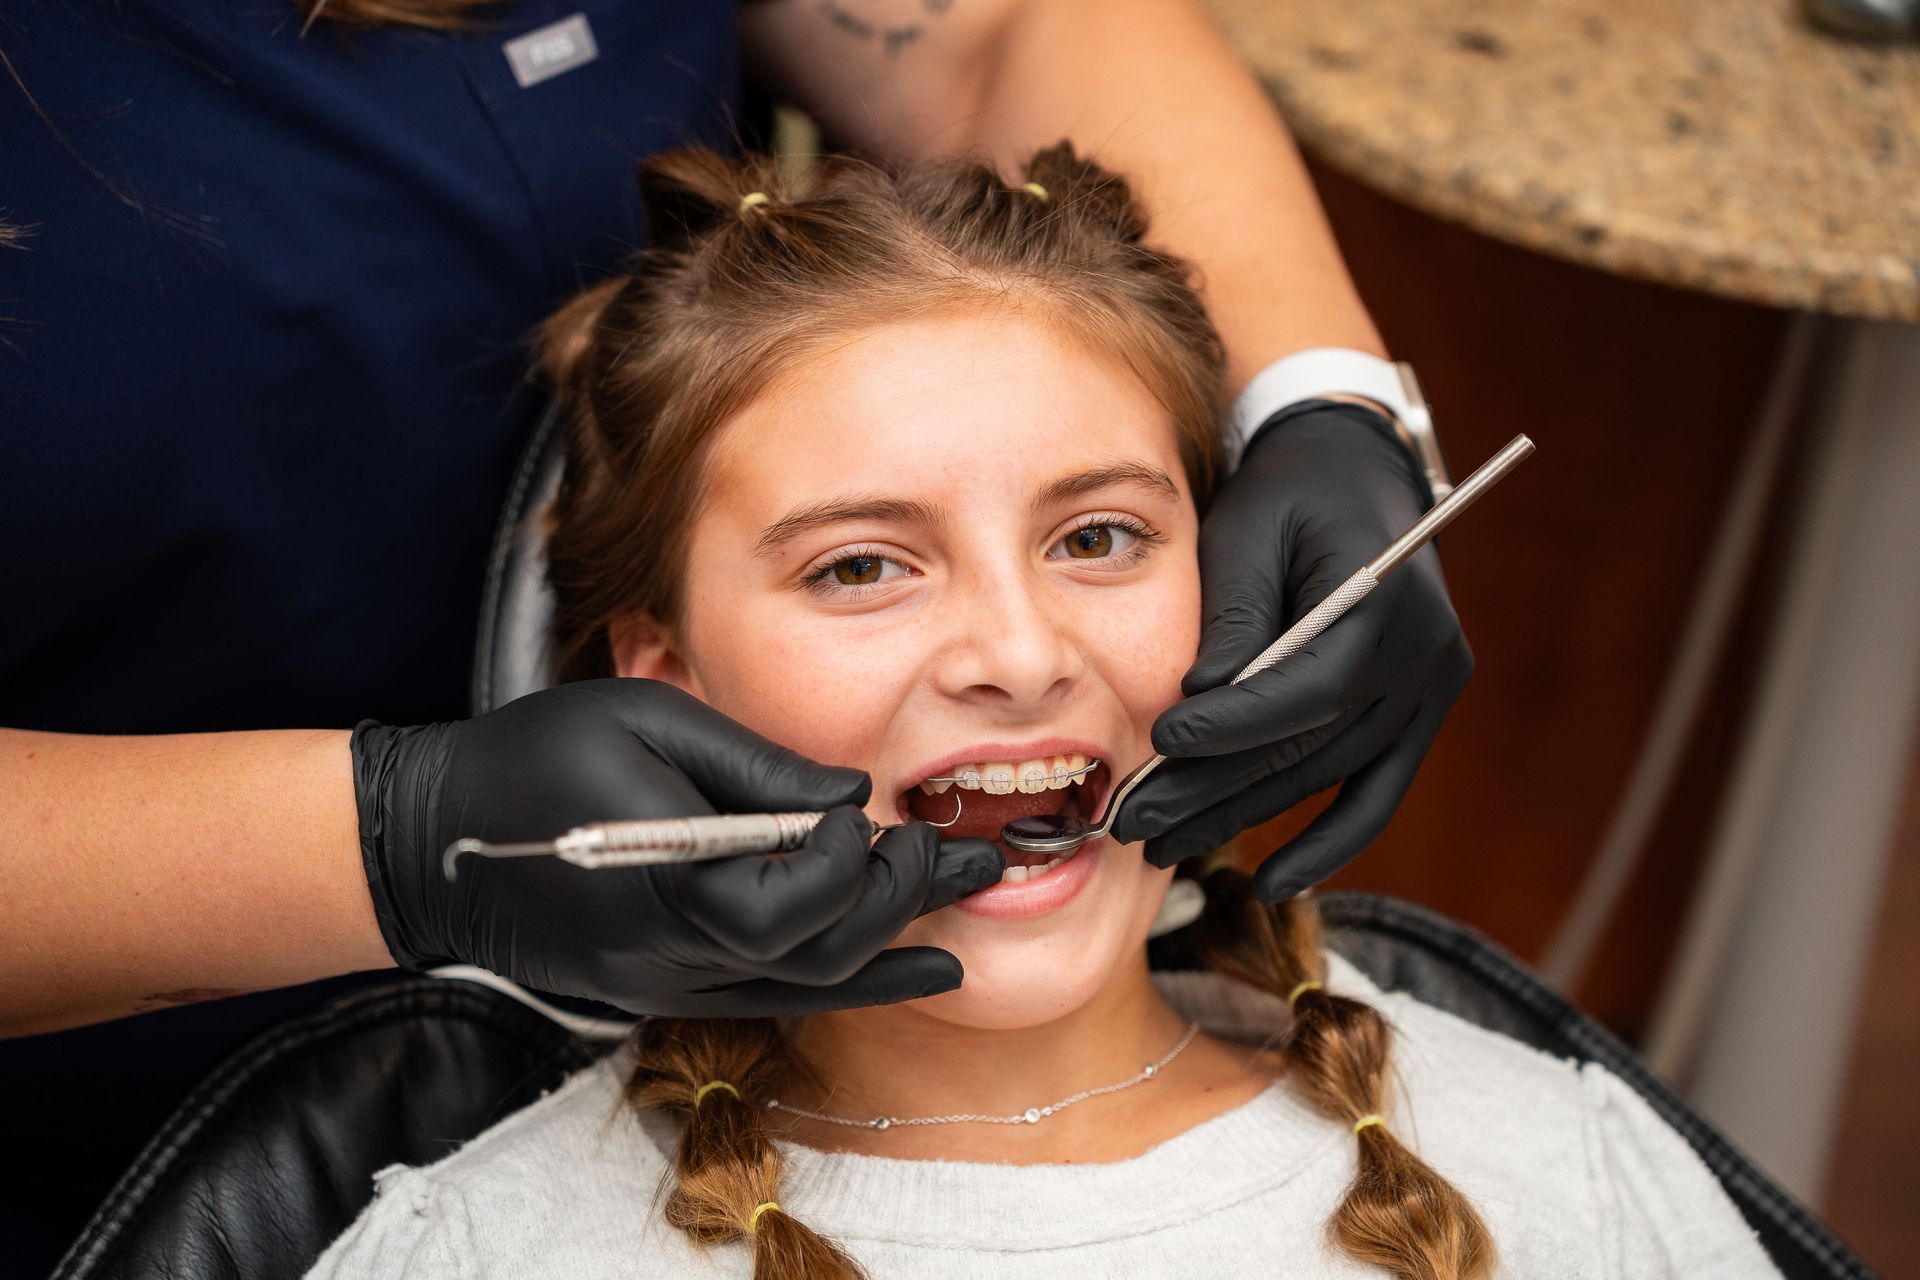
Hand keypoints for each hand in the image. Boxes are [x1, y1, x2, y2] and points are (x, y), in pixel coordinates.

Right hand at [352, 678, 1002, 1015]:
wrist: (438, 841)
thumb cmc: (534, 757)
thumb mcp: (643, 720)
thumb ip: (755, 764)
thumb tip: (852, 795)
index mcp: (670, 881)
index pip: (795, 901)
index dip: (853, 860)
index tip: (870, 812)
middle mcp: (676, 951)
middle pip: (821, 951)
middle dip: (901, 899)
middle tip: (961, 852)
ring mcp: (671, 980)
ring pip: (810, 983)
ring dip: (899, 945)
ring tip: (972, 906)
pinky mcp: (668, 986)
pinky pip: (778, 998)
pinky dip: (856, 982)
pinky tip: (921, 969)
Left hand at [1110, 403, 1471, 899]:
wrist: (1355, 474)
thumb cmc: (1289, 493)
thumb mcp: (1248, 529)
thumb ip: (1232, 615)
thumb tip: (1197, 700)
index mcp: (1388, 598)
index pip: (1306, 690)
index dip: (1231, 727)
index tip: (1160, 746)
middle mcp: (1424, 656)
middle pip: (1310, 746)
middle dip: (1213, 790)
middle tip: (1134, 824)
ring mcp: (1430, 692)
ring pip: (1329, 776)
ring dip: (1245, 817)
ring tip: (1165, 845)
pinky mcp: (1419, 716)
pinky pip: (1377, 793)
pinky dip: (1329, 842)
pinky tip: (1274, 883)